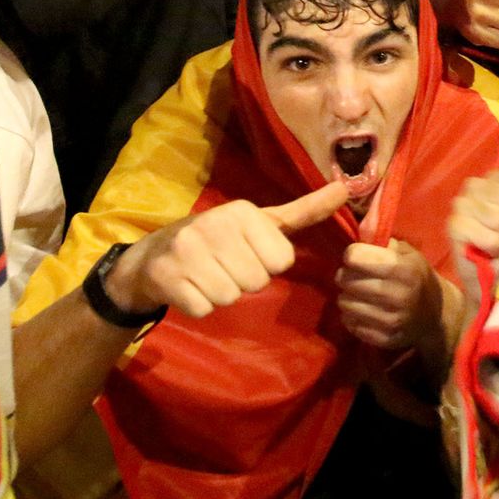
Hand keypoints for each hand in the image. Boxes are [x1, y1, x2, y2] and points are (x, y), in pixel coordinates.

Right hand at [103, 181, 347, 318]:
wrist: (153, 256)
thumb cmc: (219, 238)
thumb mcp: (262, 222)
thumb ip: (305, 210)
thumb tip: (345, 189)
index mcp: (243, 211)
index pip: (282, 260)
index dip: (267, 264)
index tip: (247, 252)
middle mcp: (214, 225)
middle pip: (257, 281)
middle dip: (244, 280)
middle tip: (224, 266)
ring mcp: (187, 251)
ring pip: (231, 297)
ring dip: (222, 294)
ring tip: (206, 275)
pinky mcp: (167, 277)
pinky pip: (204, 309)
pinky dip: (199, 306)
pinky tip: (189, 287)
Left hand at [335, 238, 441, 348]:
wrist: (436, 316)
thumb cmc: (417, 277)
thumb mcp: (408, 254)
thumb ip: (383, 243)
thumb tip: (356, 231)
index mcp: (403, 268)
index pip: (354, 256)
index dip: (352, 254)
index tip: (358, 256)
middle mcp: (396, 295)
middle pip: (345, 280)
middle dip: (347, 275)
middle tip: (355, 276)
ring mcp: (390, 320)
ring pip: (344, 303)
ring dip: (347, 297)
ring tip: (359, 293)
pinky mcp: (383, 339)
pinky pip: (350, 323)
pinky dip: (352, 316)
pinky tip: (364, 310)